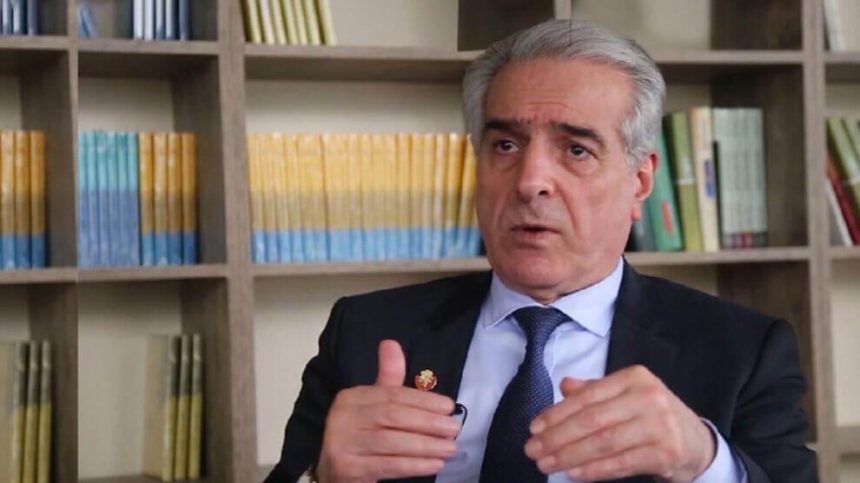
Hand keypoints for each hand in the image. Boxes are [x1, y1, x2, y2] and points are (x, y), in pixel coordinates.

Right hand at [316, 340, 459, 482]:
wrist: (334, 472)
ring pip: (391, 442)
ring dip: (426, 446)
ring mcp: (341, 444)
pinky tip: (434, 464)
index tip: (449, 407)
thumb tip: (391, 343)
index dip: (423, 400)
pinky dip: (414, 466)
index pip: (392, 395)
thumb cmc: (362, 435)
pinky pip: (388, 466)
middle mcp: (342, 417)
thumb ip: (387, 378)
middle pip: (392, 416)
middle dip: (428, 422)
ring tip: (450, 448)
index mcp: (351, 397)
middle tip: (454, 428)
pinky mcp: (346, 469)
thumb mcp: (374, 404)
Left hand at [524, 365, 714, 481]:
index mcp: (633, 378)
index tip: (534, 428)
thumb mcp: (626, 395)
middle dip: (557, 438)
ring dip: (569, 456)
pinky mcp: (666, 453)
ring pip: (603, 443)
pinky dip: (594, 470)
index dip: (557, 413)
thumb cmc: (652, 416)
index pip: (587, 397)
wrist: (697, 441)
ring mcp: (659, 426)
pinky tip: (574, 474)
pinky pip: (621, 463)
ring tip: (546, 464)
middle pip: (592, 420)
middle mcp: (648, 397)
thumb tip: (563, 386)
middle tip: (533, 450)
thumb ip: (594, 391)